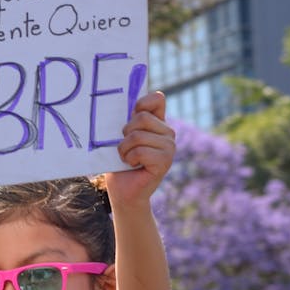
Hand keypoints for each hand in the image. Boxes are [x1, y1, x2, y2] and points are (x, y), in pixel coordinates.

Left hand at [106, 91, 173, 206]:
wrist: (123, 192)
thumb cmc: (119, 164)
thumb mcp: (120, 138)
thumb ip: (127, 121)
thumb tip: (122, 105)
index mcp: (158, 123)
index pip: (157, 98)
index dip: (141, 104)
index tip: (130, 116)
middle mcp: (167, 133)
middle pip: (142, 117)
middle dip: (125, 133)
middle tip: (124, 147)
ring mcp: (169, 147)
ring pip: (138, 136)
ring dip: (124, 149)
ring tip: (127, 158)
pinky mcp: (165, 161)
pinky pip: (141, 151)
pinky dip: (130, 158)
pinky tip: (133, 165)